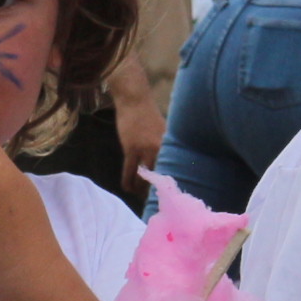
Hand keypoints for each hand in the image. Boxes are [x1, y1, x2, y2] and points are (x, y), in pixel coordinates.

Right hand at [111, 69, 163, 192]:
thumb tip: (167, 164)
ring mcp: (146, 149)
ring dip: (140, 189)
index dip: (169, 184)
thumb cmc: (148, 115)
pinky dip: (128, 182)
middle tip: (153, 200)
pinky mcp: (131, 149)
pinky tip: (128, 189)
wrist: (135, 100)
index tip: (169, 196)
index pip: (172, 170)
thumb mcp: (163, 131)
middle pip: (159, 177)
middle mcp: (161, 149)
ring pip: (143, 178)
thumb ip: (165, 147)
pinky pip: (129, 172)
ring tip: (138, 195)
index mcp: (171, 145)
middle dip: (155, 190)